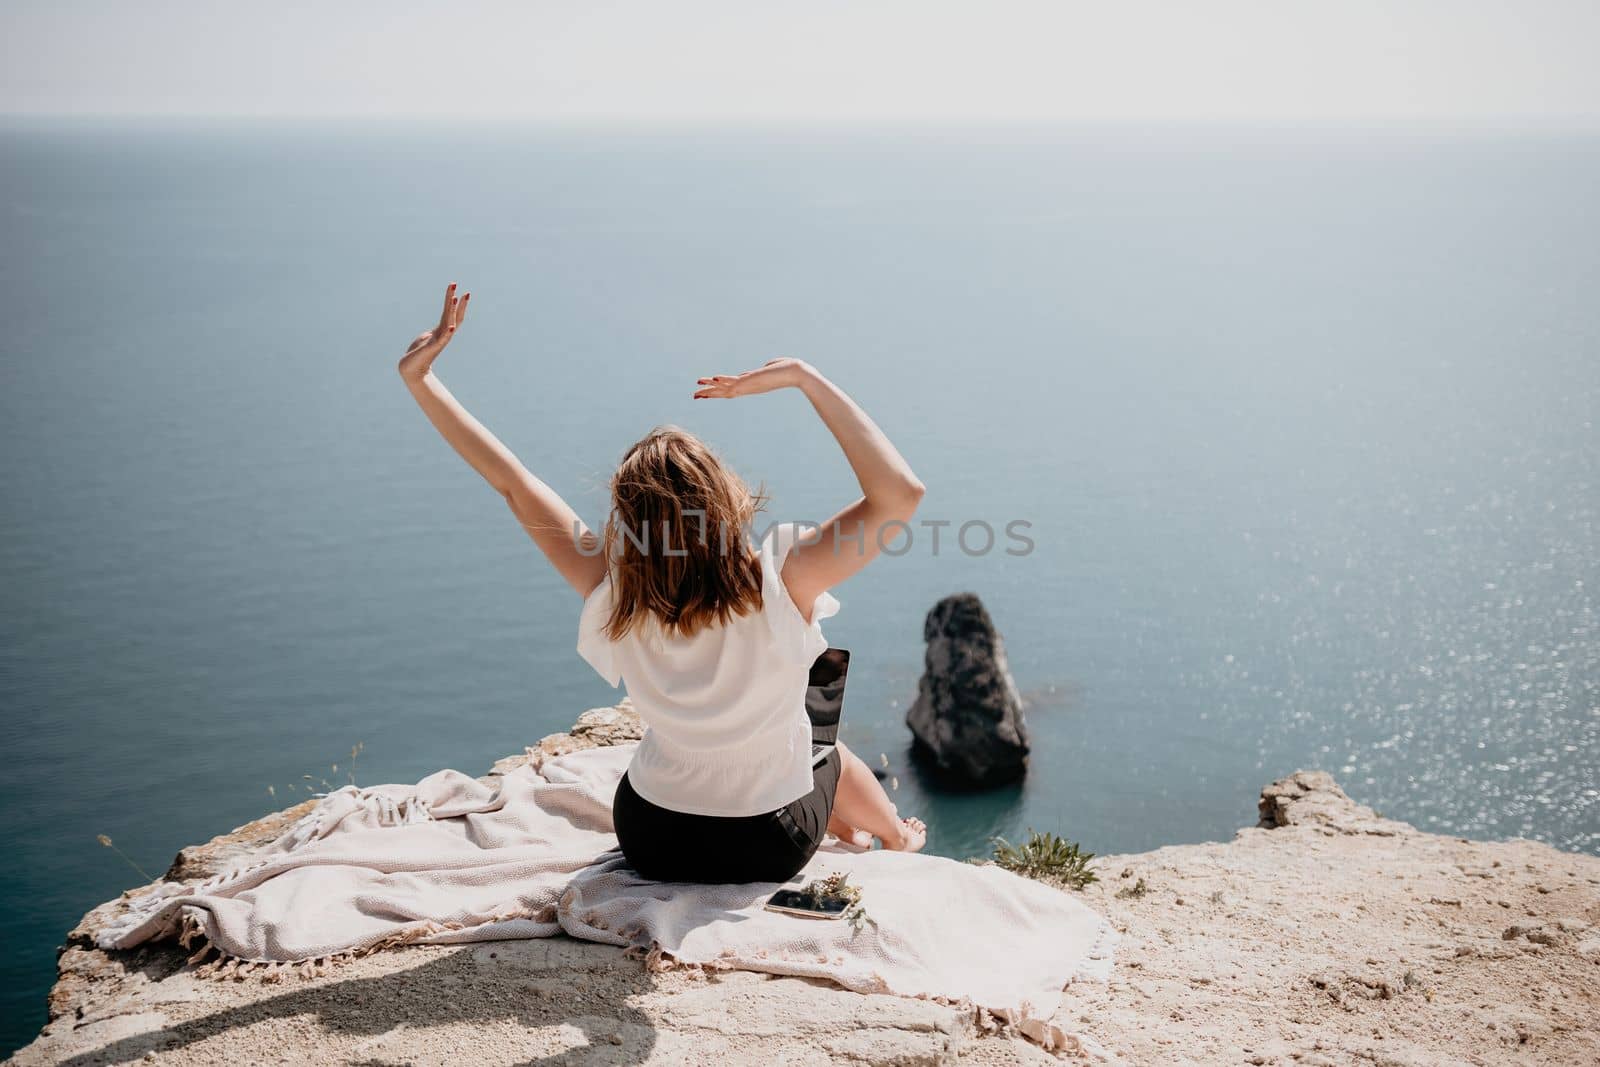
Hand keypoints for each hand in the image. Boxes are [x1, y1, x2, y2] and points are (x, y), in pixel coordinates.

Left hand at [398, 283, 470, 381]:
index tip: (458, 290)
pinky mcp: (432, 348)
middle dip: (457, 303)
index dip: (455, 303)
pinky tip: (451, 327)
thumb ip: (432, 333)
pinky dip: (447, 333)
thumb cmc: (417, 354)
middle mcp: (443, 334)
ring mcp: (439, 341)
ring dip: (452, 311)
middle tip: (465, 291)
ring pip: (449, 323)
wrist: (410, 369)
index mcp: (441, 331)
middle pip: (453, 316)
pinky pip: (442, 339)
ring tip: (455, 299)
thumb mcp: (425, 338)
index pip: (451, 314)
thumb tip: (436, 331)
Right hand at [693, 358, 813, 398]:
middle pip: (724, 392)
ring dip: (711, 388)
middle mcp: (748, 387)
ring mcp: (750, 385)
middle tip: (694, 396)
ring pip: (726, 388)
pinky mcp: (753, 380)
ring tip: (697, 389)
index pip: (730, 389)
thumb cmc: (788, 369)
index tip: (705, 393)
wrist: (798, 373)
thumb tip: (762, 368)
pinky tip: (714, 378)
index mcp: (750, 385)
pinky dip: (724, 379)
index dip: (717, 391)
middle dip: (709, 394)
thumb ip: (763, 369)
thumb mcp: (770, 368)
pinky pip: (735, 380)